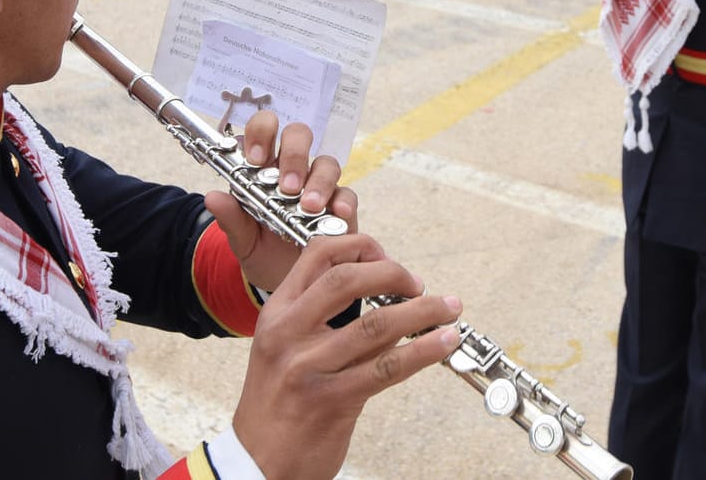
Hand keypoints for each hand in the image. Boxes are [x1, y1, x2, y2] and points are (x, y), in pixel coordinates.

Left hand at [206, 109, 356, 292]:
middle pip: (298, 135)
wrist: (286, 281)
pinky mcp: (340, 206)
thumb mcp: (241, 239)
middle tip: (287, 186)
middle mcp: (292, 170)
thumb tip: (211, 197)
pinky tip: (337, 215)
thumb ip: (229, 218)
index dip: (260, 135)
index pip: (261, 132)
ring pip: (326, 162)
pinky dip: (343, 202)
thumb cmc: (262, 251)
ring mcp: (319, 185)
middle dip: (294, 153)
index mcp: (262, 168)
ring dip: (318, 181)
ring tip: (308, 207)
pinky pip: (347, 194)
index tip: (256, 159)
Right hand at [232, 234, 461, 479]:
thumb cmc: (276, 404)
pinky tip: (442, 341)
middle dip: (393, 273)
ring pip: (376, 324)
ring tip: (448, 309)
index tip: (387, 255)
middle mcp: (288, 334)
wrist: (257, 462)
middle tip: (418, 283)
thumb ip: (322, 318)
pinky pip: (387, 367)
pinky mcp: (332, 400)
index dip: (359, 247)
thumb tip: (382, 292)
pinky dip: (423, 350)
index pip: (317, 255)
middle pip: (346, 280)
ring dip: (423, 311)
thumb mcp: (284, 348)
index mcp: (276, 313)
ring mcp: (308, 367)